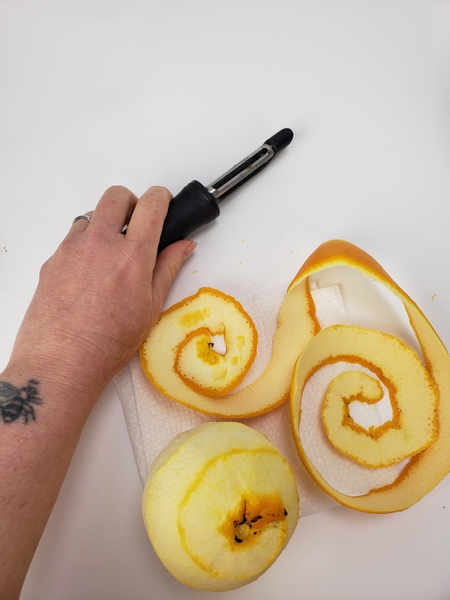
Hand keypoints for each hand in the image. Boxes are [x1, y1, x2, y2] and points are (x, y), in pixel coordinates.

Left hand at [7, 185, 195, 398]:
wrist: (62, 361)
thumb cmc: (108, 342)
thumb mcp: (151, 306)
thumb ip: (168, 268)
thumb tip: (184, 246)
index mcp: (132, 255)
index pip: (151, 205)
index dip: (162, 196)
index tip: (164, 201)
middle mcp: (101, 243)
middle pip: (116, 196)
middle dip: (131, 202)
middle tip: (137, 223)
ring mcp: (72, 248)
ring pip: (91, 215)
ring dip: (105, 224)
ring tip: (110, 255)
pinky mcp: (53, 259)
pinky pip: (72, 238)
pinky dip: (85, 244)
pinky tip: (89, 273)